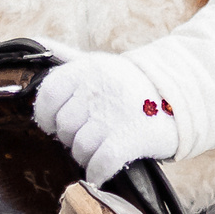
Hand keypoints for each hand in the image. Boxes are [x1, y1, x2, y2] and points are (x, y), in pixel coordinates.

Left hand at [30, 50, 181, 186]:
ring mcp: (113, 113)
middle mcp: (96, 89)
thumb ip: (66, 56)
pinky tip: (101, 171)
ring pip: (80, 149)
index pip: (47, 97)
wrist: (178, 97)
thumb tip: (36, 40)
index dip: (48, 117)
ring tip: (101, 149)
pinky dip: (97, 172)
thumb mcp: (98, 63)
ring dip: (87, 157)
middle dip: (72, 138)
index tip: (59, 123)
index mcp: (84, 69)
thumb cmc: (129, 86)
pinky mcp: (130, 137)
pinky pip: (100, 163)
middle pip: (63, 128)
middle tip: (91, 135)